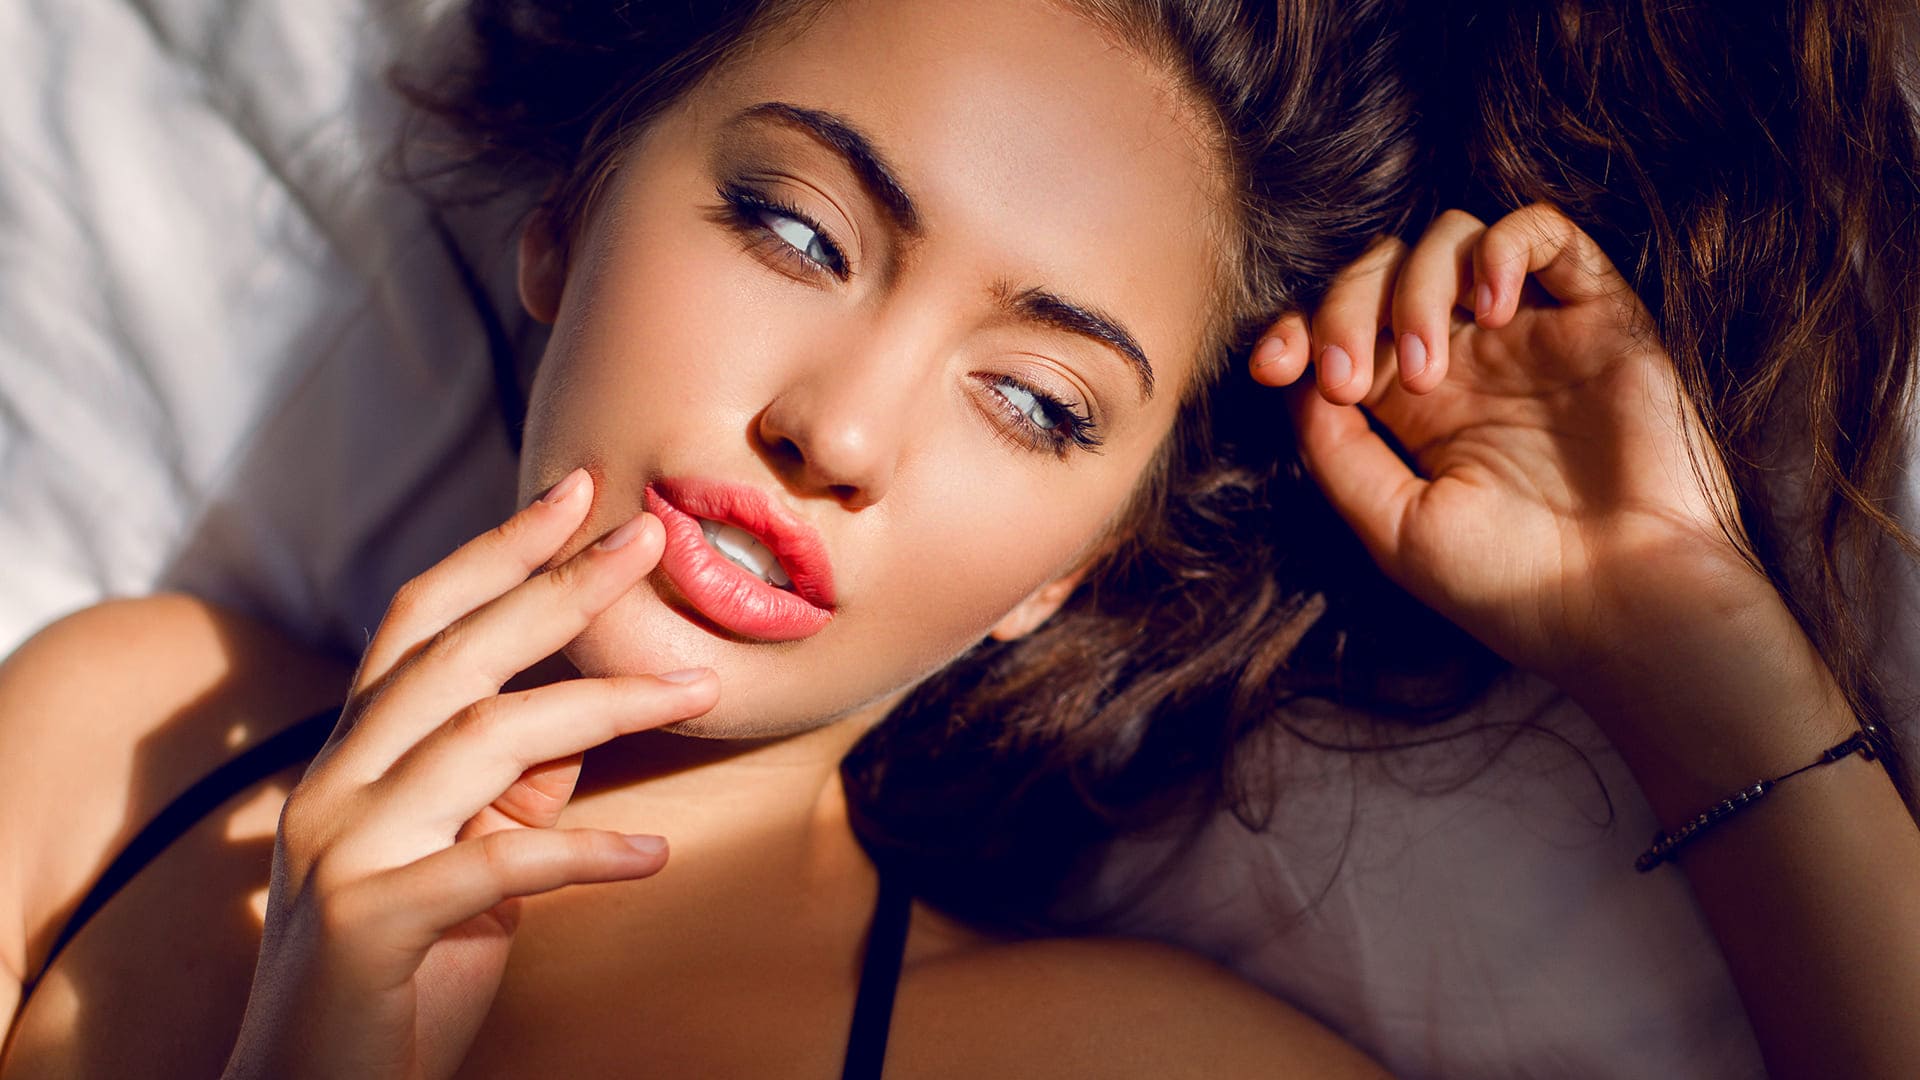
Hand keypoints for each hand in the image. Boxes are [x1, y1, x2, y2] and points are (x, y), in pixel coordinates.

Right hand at [224, 470, 719, 1079]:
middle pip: (453, 653)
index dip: (498, 551)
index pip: (421, 622)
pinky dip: (584, 854)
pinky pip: (494, 866)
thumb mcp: (463, 861)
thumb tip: (586, 714)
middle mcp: (334, 784)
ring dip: (605, 706)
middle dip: (557, 587)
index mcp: (354, 758)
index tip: (578, 493)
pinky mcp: (367, 923)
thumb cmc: (398, 974)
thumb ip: (510, 789)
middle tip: (649, 538)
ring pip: (482, 738)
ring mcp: (340, 849)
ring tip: (702, 689)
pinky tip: (654, 855)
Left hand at [1250, 205, 1770, 688]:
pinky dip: (1502, 245)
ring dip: (1415, 286)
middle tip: (1351, 382)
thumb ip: (1332, 448)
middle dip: (1344, 308)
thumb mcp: (1390, 523)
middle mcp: (1465, 356)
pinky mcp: (1599, 313)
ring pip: (1450, 238)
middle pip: (1379, 270)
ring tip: (1428, 368)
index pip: (1335, 327)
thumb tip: (1292, 376)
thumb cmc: (1508, 582)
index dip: (1296, 328)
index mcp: (1407, 406)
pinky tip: (1492, 306)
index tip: (1275, 365)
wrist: (1623, 604)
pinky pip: (1545, 230)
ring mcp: (1529, 330)